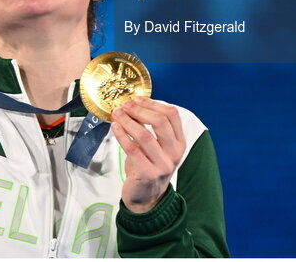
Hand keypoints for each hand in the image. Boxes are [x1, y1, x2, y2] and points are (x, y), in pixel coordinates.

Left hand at [112, 97, 185, 212]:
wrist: (146, 197)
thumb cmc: (149, 167)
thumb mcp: (154, 147)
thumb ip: (148, 127)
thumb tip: (133, 105)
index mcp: (180, 143)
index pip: (172, 115)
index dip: (154, 103)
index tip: (138, 99)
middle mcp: (175, 153)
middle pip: (160, 122)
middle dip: (140, 110)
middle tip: (125, 105)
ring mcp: (163, 164)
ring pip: (145, 135)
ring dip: (128, 121)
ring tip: (117, 114)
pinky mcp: (148, 174)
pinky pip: (133, 149)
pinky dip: (122, 135)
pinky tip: (115, 128)